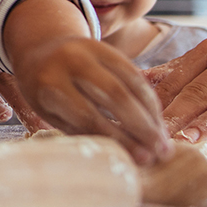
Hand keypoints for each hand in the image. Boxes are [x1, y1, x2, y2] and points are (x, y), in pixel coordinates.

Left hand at [4, 0, 171, 163]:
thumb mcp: (53, 113)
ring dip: (152, 114)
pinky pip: (135, 72)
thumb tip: (125, 157)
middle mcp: (71, 61)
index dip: (118, 138)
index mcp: (49, 81)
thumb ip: (84, 130)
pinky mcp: (107, 46)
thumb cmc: (47, 93)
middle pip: (114, 95)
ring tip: (164, 141)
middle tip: (161, 153)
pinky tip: (158, 120)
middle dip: (142, 126)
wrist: (41, 50)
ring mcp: (91, 49)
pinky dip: (149, 98)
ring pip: (130, 82)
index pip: (88, 114)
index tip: (142, 159)